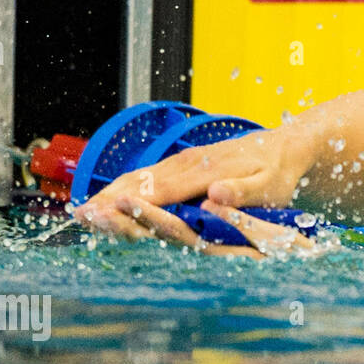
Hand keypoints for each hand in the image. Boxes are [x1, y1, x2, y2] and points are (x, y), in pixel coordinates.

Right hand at [73, 125, 319, 245]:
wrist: (285, 146)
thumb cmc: (278, 173)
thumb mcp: (269, 187)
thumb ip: (242, 193)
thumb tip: (215, 196)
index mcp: (203, 172)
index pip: (159, 191)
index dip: (130, 204)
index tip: (102, 215)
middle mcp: (187, 164)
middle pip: (140, 182)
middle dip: (108, 199)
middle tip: (78, 217)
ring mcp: (182, 163)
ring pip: (139, 177)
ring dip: (109, 193)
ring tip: (81, 212)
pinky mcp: (182, 165)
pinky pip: (147, 176)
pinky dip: (123, 188)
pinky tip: (107, 201)